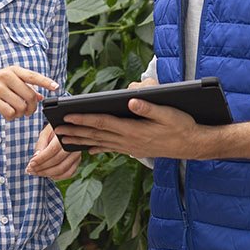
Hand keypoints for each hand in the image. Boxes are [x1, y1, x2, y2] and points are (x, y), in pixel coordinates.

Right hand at [0, 66, 57, 120]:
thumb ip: (22, 88)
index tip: (56, 88)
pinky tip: (6, 115)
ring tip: (14, 113)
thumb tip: (40, 97)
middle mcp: (6, 76)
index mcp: (12, 70)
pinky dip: (11, 117)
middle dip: (32, 109)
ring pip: (21, 107)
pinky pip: (10, 113)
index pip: (34, 76)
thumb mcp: (5, 83)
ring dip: (20, 114)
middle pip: (31, 96)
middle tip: (28, 113)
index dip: (46, 82)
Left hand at [27, 124, 79, 179]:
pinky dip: (57, 176)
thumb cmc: (54, 131)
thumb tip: (36, 157)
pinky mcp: (78, 161)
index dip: (41, 159)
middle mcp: (74, 145)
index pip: (52, 150)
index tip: (31, 163)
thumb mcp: (46, 133)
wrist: (66, 129)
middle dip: (41, 167)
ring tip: (36, 172)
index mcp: (65, 136)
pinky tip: (48, 174)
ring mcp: (77, 154)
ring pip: (62, 169)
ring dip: (47, 173)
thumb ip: (41, 144)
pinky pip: (68, 173)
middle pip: (56, 161)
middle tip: (30, 170)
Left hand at [56, 97, 201, 158]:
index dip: (84, 118)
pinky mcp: (134, 149)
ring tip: (65, 138)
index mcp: (133, 130)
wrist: (193, 145)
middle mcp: (129, 141)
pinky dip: (97, 147)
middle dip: (75, 130)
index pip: (103, 122)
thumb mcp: (169, 113)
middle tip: (56, 129)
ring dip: (81, 139)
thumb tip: (130, 99)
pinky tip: (88, 148)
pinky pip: (110, 148)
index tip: (67, 116)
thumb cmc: (182, 126)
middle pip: (96, 134)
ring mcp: (130, 147)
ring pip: (100, 142)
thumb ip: (148, 107)